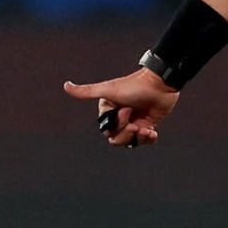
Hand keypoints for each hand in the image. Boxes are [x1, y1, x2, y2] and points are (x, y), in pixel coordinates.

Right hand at [62, 66, 178, 148]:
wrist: (161, 84)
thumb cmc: (134, 86)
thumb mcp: (108, 90)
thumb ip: (87, 91)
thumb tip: (66, 85)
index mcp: (109, 111)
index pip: (107, 131)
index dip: (118, 125)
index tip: (127, 110)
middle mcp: (120, 117)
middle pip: (117, 140)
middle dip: (127, 134)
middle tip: (137, 123)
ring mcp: (134, 121)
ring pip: (130, 142)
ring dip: (139, 138)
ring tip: (147, 129)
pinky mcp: (148, 125)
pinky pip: (145, 141)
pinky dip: (149, 139)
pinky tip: (152, 131)